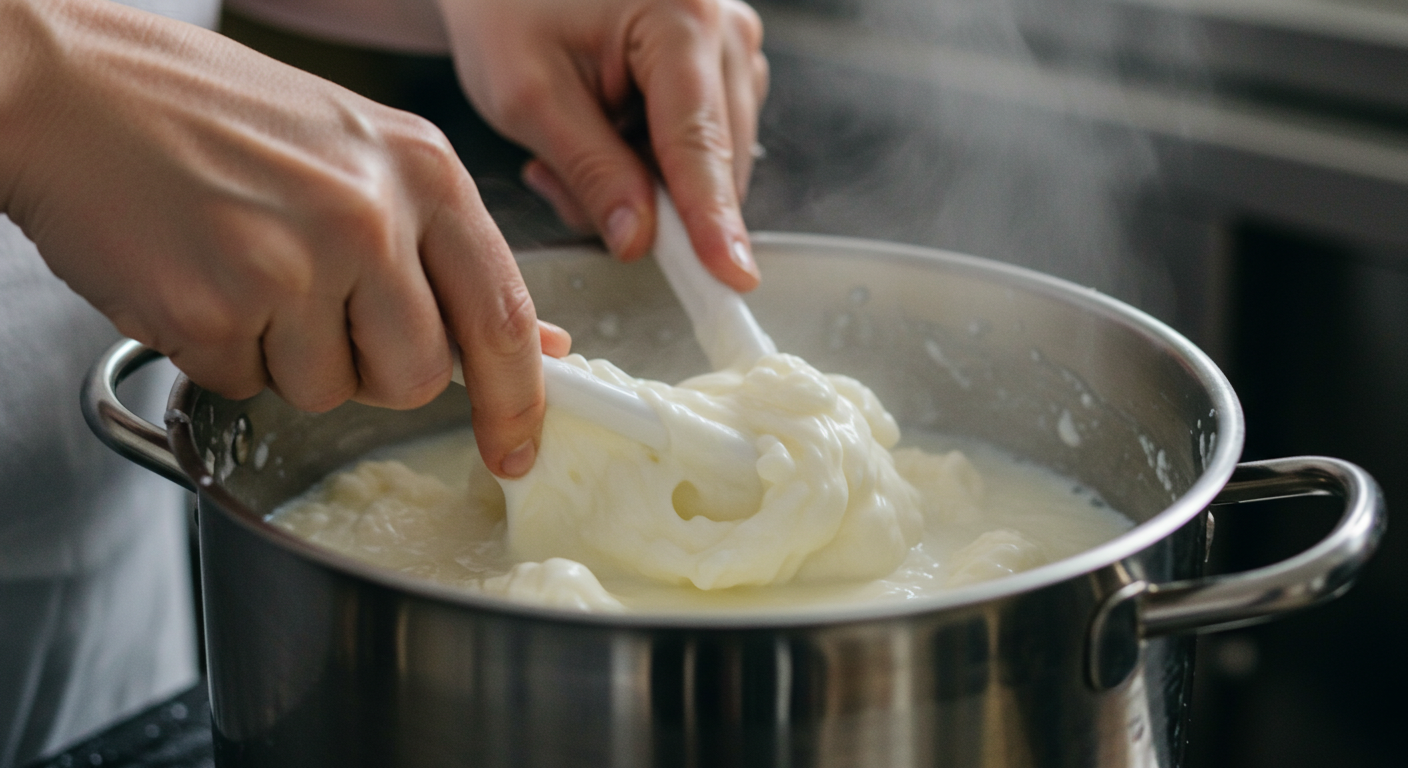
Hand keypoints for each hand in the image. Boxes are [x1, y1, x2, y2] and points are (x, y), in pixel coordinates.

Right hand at [0, 0, 566, 476]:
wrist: (70, 84)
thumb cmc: (216, 116)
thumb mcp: (363, 155)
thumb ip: (447, 251)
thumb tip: (536, 339)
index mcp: (423, 170)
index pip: (500, 315)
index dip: (516, 399)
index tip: (517, 447)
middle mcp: (369, 216)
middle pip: (417, 376)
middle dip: (372, 371)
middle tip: (317, 309)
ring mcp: (291, 263)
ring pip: (328, 391)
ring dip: (285, 358)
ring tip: (242, 268)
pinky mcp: (212, 307)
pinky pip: (243, 384)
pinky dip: (218, 351)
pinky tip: (196, 276)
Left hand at [435, 0, 768, 291]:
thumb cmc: (507, 7)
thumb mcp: (528, 96)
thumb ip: (590, 172)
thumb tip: (640, 241)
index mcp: (679, 16)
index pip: (698, 143)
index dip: (711, 220)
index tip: (731, 278)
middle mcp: (724, 26)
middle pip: (713, 160)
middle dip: (644, 196)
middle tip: (556, 174)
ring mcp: (733, 44)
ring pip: (711, 162)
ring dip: (644, 180)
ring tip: (573, 141)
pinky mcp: (725, 64)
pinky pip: (704, 144)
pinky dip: (651, 159)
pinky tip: (603, 131)